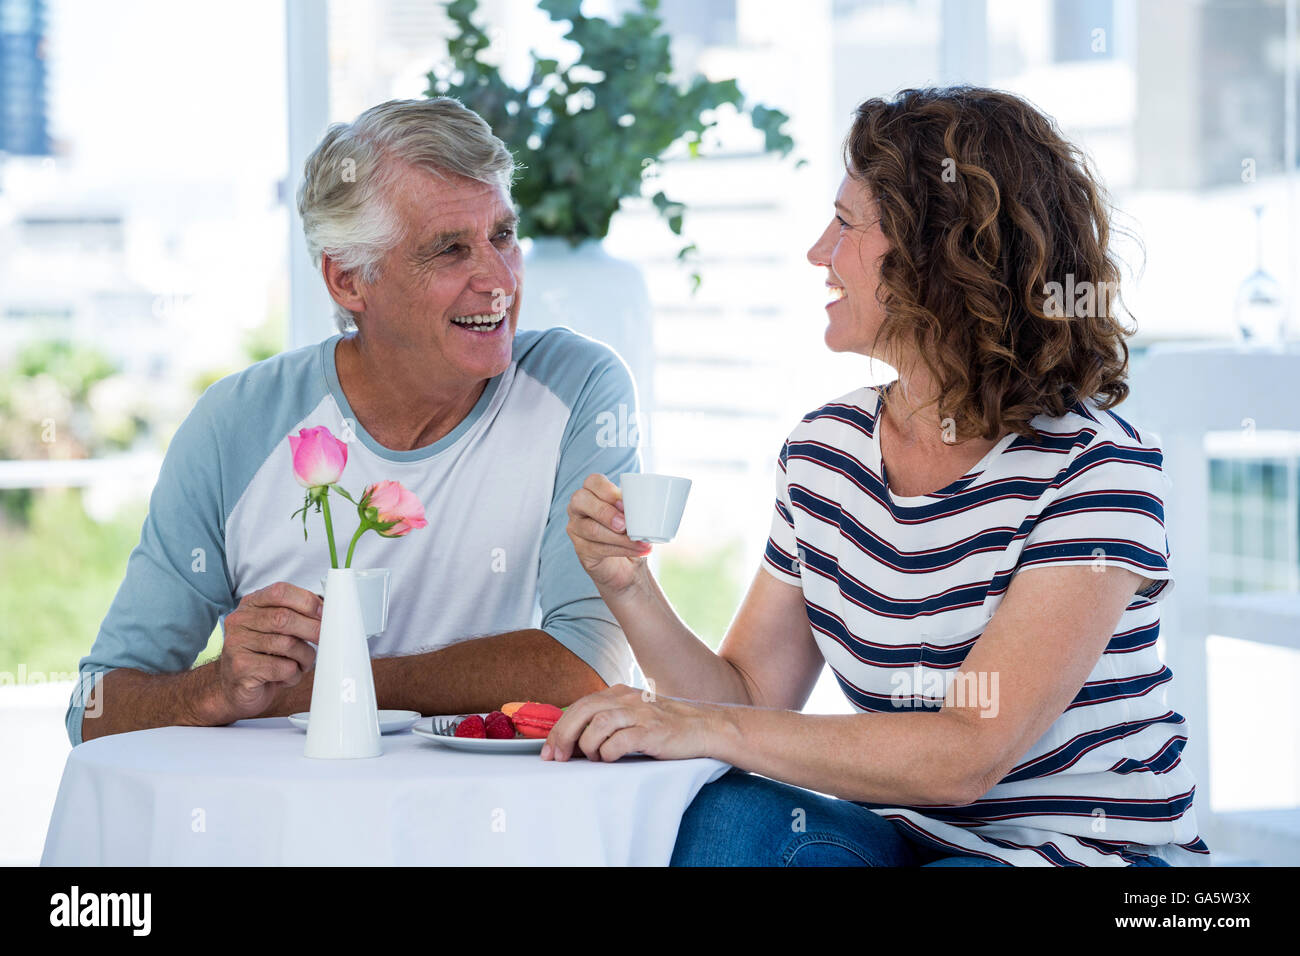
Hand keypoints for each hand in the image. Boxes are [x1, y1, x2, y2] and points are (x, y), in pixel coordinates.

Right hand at [208, 581, 321, 722]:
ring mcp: (237, 644)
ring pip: (287, 644)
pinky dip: (293, 674)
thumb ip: (295, 615)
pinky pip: (282, 668)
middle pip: (284, 618)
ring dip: (304, 657)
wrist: (234, 688)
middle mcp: (240, 621)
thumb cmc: (262, 656)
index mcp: (251, 604)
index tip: (324, 614)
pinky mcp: (241, 668)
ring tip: (301, 664)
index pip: (280, 592)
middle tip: (323, 640)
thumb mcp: (276, 629)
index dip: (307, 601)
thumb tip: (327, 611)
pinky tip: (286, 677)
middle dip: (312, 629)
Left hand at [541, 683, 717, 762]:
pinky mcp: (653, 732)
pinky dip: (609, 752)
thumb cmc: (667, 726)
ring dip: (588, 745)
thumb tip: (575, 739)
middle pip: (584, 711)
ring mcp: (641, 714)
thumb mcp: (635, 714)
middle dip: (564, 736)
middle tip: (558, 757)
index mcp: (621, 693)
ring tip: (592, 758)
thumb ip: (610, 719)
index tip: (549, 749)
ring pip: (598, 724)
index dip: (560, 727)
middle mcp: (628, 699)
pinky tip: (611, 758)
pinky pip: (620, 741)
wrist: (705, 727)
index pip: (580, 705)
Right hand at [566, 473, 652, 593]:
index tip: (624, 504)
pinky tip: (637, 550)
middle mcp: (578, 507)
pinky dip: (621, 550)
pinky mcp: (580, 548)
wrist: (628, 564)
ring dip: (619, 537)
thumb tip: (643, 507)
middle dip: (605, 512)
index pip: (592, 481)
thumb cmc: (630, 531)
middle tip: (625, 524)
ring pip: (591, 528)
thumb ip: (635, 507)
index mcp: (592, 491)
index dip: (607, 490)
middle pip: (581, 501)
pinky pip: (596, 548)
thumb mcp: (635, 515)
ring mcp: (575, 527)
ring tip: (640, 542)